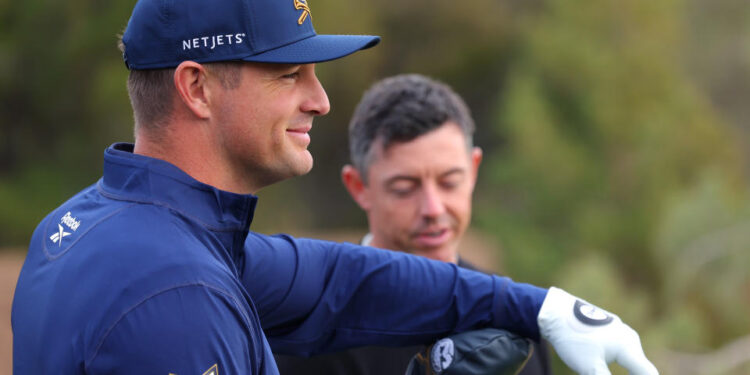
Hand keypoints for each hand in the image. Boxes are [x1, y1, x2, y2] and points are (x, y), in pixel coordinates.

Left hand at [537, 287, 657, 374]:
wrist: (555, 312)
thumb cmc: (573, 339)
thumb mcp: (589, 367)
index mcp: (628, 347)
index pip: (648, 373)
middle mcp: (630, 338)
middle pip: (642, 368)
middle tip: (604, 372)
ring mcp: (621, 332)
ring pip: (632, 360)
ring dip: (630, 372)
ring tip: (602, 370)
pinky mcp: (612, 331)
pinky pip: (623, 352)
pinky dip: (621, 364)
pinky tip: (604, 368)